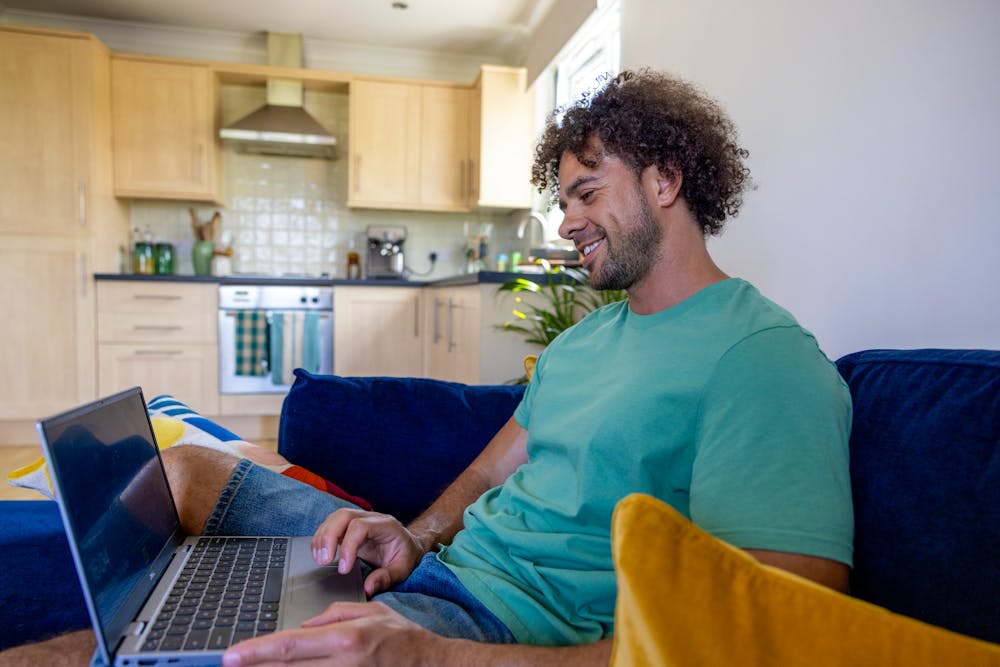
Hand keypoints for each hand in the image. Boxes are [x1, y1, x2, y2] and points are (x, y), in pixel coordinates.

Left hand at [222, 601, 443, 666]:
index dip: (256, 651)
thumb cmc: (401, 636)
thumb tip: (302, 628)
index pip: (290, 644)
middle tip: (228, 665)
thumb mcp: (369, 612)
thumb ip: (332, 616)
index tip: (231, 655)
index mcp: (345, 637)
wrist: (429, 664)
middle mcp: (342, 663)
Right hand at [311, 508, 424, 595]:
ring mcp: (359, 519)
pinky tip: (319, 554)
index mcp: (385, 525)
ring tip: (319, 559)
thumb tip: (368, 588)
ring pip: (334, 518)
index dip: (348, 546)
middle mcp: (371, 517)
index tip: (343, 569)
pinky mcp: (349, 526)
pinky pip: (331, 525)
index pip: (360, 527)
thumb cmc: (406, 556)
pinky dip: (322, 538)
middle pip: (343, 515)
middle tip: (323, 561)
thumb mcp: (402, 570)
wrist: (409, 545)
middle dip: (329, 537)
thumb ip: (386, 578)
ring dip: (322, 537)